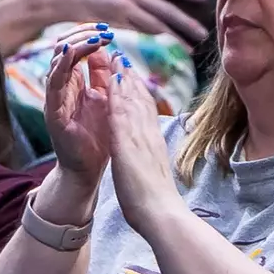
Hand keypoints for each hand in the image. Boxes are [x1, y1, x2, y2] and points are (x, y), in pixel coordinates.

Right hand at [44, 0, 209, 44]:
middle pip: (165, 9)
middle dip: (186, 22)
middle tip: (204, 32)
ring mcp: (123, 10)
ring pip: (156, 26)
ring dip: (175, 37)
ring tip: (190, 47)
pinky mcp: (115, 25)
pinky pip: (141, 36)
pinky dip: (156, 43)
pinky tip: (167, 51)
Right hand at [45, 24, 116, 180]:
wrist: (88, 170)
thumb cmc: (98, 138)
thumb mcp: (107, 100)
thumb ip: (105, 77)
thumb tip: (110, 49)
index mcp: (74, 82)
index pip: (75, 48)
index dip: (89, 36)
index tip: (109, 31)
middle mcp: (61, 87)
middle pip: (63, 48)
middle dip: (82, 35)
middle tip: (103, 31)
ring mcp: (55, 99)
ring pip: (57, 62)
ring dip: (75, 46)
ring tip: (93, 39)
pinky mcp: (53, 112)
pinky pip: (53, 84)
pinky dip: (60, 67)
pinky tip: (69, 55)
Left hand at [107, 58, 184, 235]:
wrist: (162, 215)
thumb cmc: (157, 205)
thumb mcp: (153, 177)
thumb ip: (150, 165)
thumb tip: (151, 165)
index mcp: (153, 146)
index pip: (146, 114)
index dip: (138, 95)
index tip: (131, 79)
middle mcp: (149, 137)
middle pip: (140, 102)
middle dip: (130, 79)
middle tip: (123, 58)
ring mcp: (141, 138)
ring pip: (133, 102)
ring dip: (124, 78)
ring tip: (117, 58)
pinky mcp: (129, 144)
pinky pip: (122, 113)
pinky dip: (118, 95)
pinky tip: (111, 80)